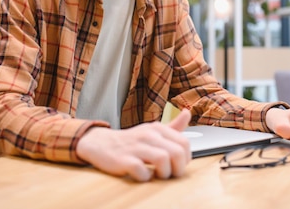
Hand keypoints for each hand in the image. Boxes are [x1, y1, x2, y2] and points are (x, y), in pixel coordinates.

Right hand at [75, 109, 191, 181]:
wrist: (101, 143)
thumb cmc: (132, 140)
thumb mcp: (153, 130)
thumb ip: (173, 125)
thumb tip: (187, 113)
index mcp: (158, 128)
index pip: (184, 143)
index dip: (186, 158)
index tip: (178, 164)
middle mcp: (148, 135)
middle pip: (176, 152)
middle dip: (178, 168)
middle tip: (170, 173)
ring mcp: (136, 147)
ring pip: (162, 160)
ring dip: (164, 173)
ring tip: (157, 174)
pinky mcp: (124, 160)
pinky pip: (142, 171)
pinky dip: (146, 177)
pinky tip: (143, 175)